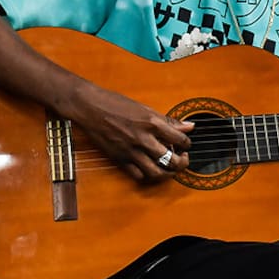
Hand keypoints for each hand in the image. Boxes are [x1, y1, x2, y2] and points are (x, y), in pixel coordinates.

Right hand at [70, 84, 194, 181]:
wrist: (89, 107)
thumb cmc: (115, 103)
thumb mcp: (144, 108)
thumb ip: (167, 120)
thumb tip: (189, 126)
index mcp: (151, 122)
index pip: (179, 139)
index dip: (187, 143)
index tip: (186, 143)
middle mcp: (142, 138)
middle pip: (171, 160)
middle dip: (182, 163)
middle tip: (183, 159)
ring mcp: (130, 151)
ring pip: (156, 172)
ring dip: (168, 173)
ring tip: (170, 168)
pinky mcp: (119, 158)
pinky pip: (138, 175)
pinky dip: (148, 175)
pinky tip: (151, 168)